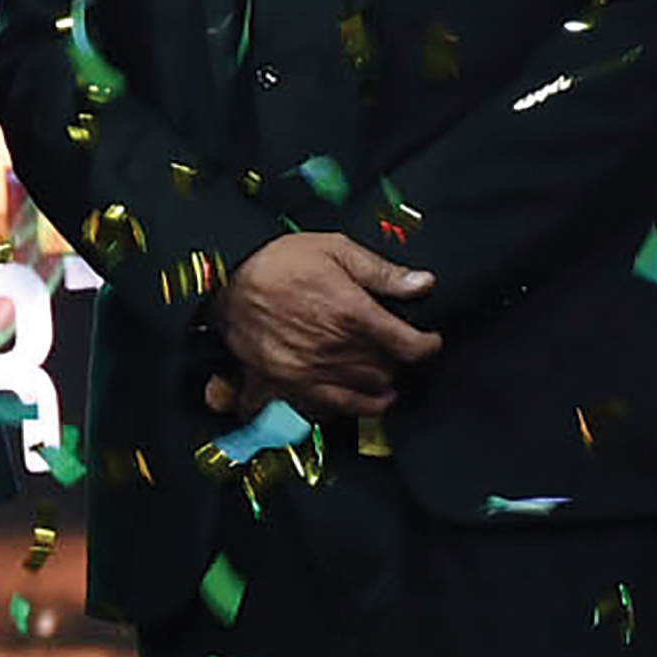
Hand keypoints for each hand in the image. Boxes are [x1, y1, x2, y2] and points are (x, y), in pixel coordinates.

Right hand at [218, 234, 439, 417]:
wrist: (227, 279)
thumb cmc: (279, 260)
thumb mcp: (336, 249)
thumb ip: (382, 272)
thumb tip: (423, 284)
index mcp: (352, 312)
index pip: (409, 345)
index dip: (428, 345)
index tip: (429, 341)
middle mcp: (335, 347)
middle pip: (388, 370)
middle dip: (399, 360)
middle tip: (397, 348)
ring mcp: (312, 369)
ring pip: (366, 392)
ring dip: (379, 384)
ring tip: (383, 375)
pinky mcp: (290, 383)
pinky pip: (331, 407)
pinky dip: (352, 406)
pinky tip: (362, 399)